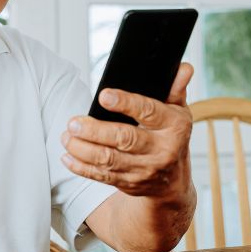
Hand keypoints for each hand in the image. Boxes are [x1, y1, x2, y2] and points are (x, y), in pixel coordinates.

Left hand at [60, 63, 194, 198]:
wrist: (173, 182)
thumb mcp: (178, 111)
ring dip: (82, 149)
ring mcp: (144, 170)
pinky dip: (81, 167)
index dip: (125, 103)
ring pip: (109, 160)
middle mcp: (161, 150)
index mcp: (174, 127)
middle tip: (73, 122)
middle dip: (95, 131)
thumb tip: (184, 68)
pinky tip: (67, 156)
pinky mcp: (128, 183)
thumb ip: (175, 89)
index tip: (103, 96)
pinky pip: (101, 176)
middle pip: (124, 139)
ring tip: (66, 136)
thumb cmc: (170, 136)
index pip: (149, 112)